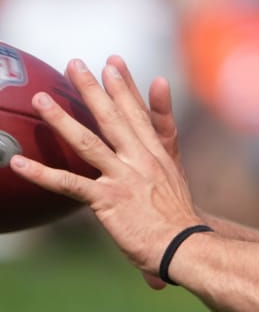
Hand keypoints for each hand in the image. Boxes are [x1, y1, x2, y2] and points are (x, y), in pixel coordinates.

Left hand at [9, 57, 203, 280]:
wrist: (186, 246)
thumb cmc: (179, 221)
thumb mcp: (175, 179)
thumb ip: (163, 149)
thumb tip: (158, 132)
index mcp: (157, 155)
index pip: (138, 114)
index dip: (124, 88)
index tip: (112, 65)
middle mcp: (141, 160)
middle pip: (113, 118)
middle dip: (93, 89)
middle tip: (75, 64)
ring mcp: (124, 178)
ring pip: (88, 142)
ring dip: (62, 119)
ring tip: (41, 99)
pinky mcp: (108, 200)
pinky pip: (68, 183)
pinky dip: (41, 173)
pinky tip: (19, 163)